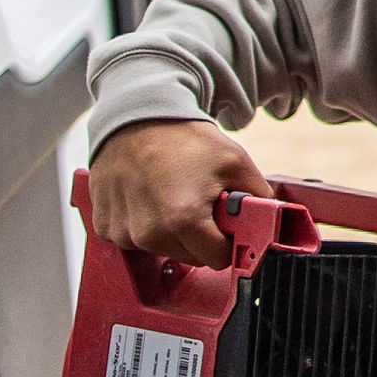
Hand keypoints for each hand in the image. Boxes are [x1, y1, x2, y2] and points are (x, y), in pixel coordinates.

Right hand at [87, 119, 272, 268]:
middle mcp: (150, 233)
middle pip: (190, 258)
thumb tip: (272, 224)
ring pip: (162, 251)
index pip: (218, 259)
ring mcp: (124, 233)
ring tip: (170, 196)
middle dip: (200, 237)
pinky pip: (134, 242)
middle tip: (197, 202)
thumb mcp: (236, 161)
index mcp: (184, 220)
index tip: (222, 221)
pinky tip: (147, 199)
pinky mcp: (105, 228)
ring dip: (171, 232)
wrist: (136, 117)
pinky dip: (144, 226)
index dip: (226, 240)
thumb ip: (260, 198)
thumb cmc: (184, 138)